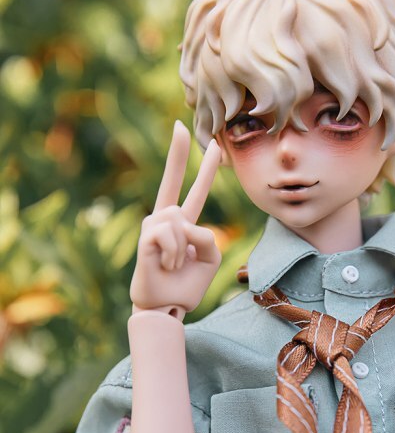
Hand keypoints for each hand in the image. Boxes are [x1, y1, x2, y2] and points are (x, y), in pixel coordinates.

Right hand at [130, 121, 221, 318]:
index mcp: (184, 223)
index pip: (197, 191)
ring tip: (174, 265)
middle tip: (179, 125)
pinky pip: (170, 233)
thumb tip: (184, 224)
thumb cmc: (186, 285)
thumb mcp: (209, 259)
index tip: (212, 145)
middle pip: (171, 181)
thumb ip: (207, 236)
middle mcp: (166, 219)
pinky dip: (175, 253)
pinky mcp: (145, 237)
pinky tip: (166, 265)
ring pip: (180, 220)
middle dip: (177, 153)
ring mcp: (153, 226)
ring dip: (184, 249)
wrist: (167, 307)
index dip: (206, 170)